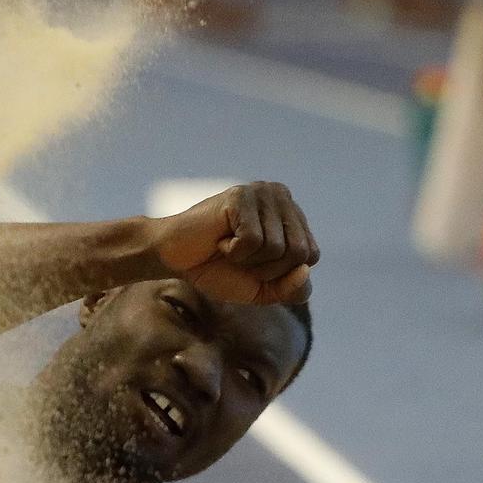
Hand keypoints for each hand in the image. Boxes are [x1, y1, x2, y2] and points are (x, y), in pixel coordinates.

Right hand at [146, 181, 317, 304]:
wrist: (172, 258)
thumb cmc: (216, 269)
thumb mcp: (260, 289)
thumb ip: (289, 289)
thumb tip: (305, 271)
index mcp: (291, 214)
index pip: (310, 255)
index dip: (281, 273)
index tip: (252, 264)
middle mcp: (281, 197)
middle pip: (299, 252)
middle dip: (266, 268)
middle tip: (238, 257)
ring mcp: (261, 193)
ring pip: (276, 248)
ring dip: (247, 260)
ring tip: (227, 246)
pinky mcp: (241, 196)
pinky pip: (253, 240)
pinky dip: (233, 251)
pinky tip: (220, 239)